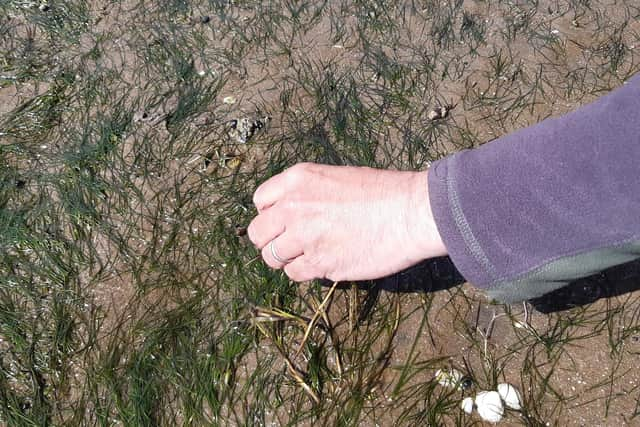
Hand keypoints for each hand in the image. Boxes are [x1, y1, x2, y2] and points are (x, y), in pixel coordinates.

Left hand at [247, 163, 446, 281]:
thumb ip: (307, 194)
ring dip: (287, 259)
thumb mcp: (336, 177)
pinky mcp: (320, 264)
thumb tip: (292, 216)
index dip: (270, 214)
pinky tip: (323, 263)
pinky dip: (305, 272)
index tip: (283, 221)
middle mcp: (294, 207)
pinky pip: (295, 274)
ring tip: (309, 255)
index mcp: (298, 179)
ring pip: (272, 257)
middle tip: (290, 244)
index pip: (260, 201)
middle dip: (270, 240)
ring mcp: (305, 237)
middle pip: (258, 233)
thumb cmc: (383, 192)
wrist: (410, 212)